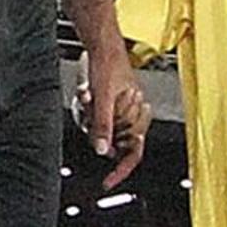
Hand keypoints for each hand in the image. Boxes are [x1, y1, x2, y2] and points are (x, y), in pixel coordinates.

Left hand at [83, 39, 149, 188]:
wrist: (102, 44)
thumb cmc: (110, 64)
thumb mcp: (103, 97)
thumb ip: (102, 125)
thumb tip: (101, 150)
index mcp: (139, 117)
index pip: (133, 154)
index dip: (121, 171)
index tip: (107, 183)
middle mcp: (133, 117)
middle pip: (113, 143)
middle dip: (97, 132)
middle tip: (89, 112)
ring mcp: (121, 111)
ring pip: (102, 131)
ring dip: (91, 118)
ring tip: (88, 96)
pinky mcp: (110, 104)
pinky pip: (96, 118)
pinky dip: (88, 110)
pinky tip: (87, 93)